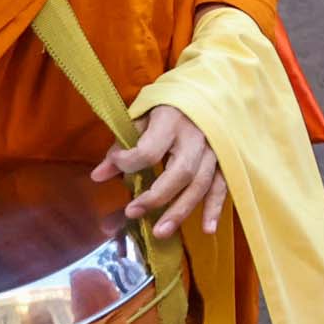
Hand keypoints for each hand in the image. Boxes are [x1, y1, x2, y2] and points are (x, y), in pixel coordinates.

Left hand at [97, 103, 226, 239]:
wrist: (209, 91)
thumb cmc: (168, 106)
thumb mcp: (141, 117)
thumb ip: (121, 145)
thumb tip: (98, 176)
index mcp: (171, 121)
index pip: (149, 150)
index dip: (128, 162)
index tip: (115, 164)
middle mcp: (196, 137)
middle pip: (180, 173)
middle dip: (156, 197)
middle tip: (132, 213)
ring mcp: (214, 150)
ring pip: (201, 185)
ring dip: (181, 211)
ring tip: (160, 232)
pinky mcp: (225, 160)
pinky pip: (222, 187)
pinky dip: (215, 209)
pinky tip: (206, 229)